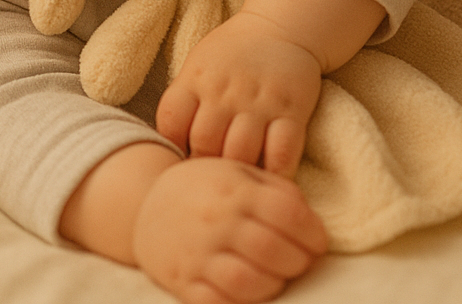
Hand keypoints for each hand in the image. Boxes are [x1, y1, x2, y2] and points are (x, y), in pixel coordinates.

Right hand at [134, 156, 326, 303]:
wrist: (144, 205)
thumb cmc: (204, 188)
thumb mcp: (238, 171)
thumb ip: (277, 189)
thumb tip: (310, 221)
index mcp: (234, 189)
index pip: (289, 215)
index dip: (313, 234)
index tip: (317, 243)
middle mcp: (215, 221)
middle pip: (274, 252)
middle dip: (298, 263)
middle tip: (299, 262)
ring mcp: (196, 254)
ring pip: (248, 283)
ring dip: (273, 285)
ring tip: (275, 277)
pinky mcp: (181, 281)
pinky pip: (217, 303)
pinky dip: (240, 303)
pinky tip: (248, 291)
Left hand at [156, 11, 321, 178]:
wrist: (280, 27)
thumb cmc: (232, 53)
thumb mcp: (198, 66)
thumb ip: (185, 102)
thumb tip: (171, 148)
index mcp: (196, 79)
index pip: (171, 123)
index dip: (172, 148)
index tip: (181, 159)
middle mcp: (225, 92)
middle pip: (205, 143)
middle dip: (203, 167)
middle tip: (209, 180)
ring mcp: (259, 103)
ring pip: (241, 152)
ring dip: (236, 171)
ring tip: (235, 181)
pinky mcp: (292, 112)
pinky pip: (282, 152)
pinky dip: (275, 174)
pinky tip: (268, 180)